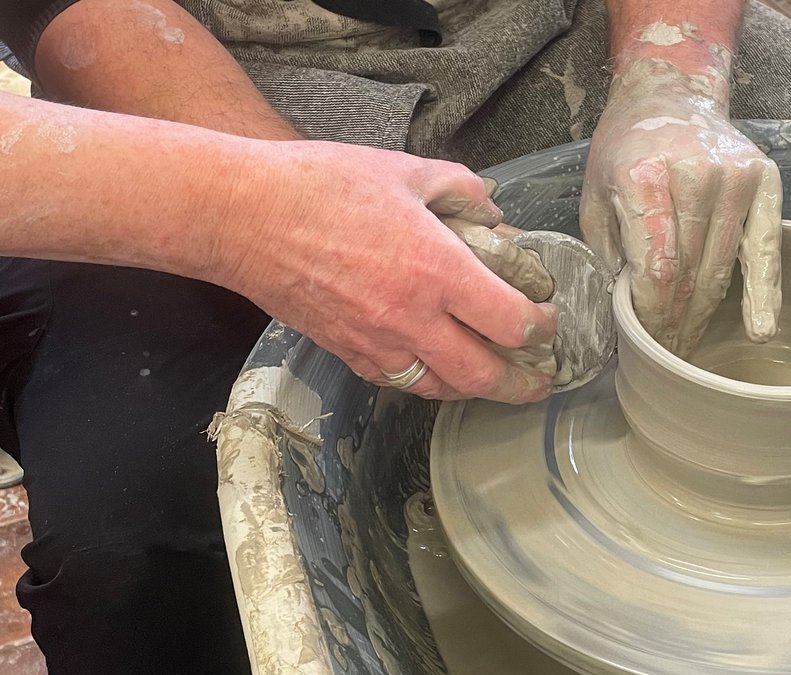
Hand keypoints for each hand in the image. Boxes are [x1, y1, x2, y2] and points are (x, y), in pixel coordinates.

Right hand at [212, 141, 557, 402]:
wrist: (242, 216)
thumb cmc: (320, 185)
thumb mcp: (404, 169)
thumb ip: (460, 189)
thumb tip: (492, 212)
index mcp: (436, 269)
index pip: (511, 320)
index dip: (541, 327)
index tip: (548, 320)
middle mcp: (412, 317)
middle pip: (484, 375)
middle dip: (522, 384)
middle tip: (539, 380)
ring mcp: (377, 342)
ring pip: (442, 389)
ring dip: (475, 389)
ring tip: (493, 380)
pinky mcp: (347, 352)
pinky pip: (400, 382)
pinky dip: (427, 383)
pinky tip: (437, 370)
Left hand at [581, 49, 780, 357]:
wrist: (670, 94)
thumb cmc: (626, 152)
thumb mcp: (596, 197)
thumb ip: (611, 253)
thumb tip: (625, 314)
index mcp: (646, 178)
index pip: (657, 270)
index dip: (653, 316)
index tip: (647, 342)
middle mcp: (696, 175)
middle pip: (690, 275)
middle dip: (676, 322)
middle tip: (668, 354)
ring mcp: (735, 177)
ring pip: (722, 268)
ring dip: (705, 315)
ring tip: (690, 345)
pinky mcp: (764, 180)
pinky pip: (765, 248)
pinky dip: (764, 292)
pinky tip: (762, 328)